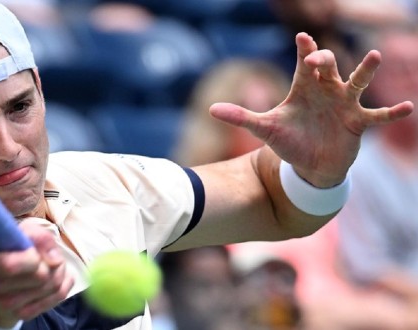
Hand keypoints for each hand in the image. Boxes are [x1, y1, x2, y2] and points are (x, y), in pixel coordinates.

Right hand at [0, 221, 73, 327]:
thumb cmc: (10, 253)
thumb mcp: (18, 234)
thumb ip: (37, 235)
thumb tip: (54, 259)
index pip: (10, 265)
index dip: (31, 257)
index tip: (34, 252)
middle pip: (40, 273)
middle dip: (51, 261)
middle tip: (45, 257)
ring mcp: (5, 303)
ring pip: (52, 283)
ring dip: (59, 271)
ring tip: (50, 266)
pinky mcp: (22, 314)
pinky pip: (58, 295)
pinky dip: (64, 282)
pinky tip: (55, 277)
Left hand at [210, 32, 413, 186]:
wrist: (308, 166)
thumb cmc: (288, 142)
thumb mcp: (264, 129)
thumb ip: (240, 117)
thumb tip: (211, 109)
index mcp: (303, 87)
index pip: (304, 62)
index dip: (304, 49)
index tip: (301, 38)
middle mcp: (326, 91)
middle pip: (329, 67)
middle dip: (324, 60)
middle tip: (317, 60)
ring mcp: (344, 105)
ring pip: (357, 82)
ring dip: (365, 70)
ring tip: (374, 56)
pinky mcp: (358, 123)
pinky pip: (377, 116)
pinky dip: (391, 112)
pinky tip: (407, 107)